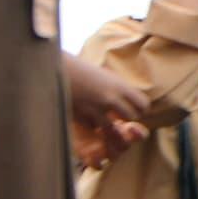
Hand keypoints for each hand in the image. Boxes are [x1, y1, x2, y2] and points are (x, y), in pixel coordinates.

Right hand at [62, 49, 152, 168]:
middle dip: (127, 119)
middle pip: (132, 118)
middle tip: (119, 116)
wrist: (54, 68)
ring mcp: (96, 110)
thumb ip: (117, 88)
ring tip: (107, 122)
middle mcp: (110, 98)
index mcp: (118, 85)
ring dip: (111, 127)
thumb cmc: (79, 69)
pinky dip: (92, 126)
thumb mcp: (103, 76)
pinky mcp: (81, 118)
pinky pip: (93, 129)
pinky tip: (88, 118)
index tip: (132, 107)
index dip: (139, 108)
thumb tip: (128, 100)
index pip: (143, 105)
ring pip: (114, 130)